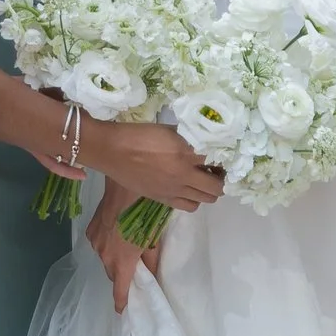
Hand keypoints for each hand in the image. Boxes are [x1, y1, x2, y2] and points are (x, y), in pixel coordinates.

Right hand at [87, 182, 155, 310]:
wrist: (123, 188)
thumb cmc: (144, 213)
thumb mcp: (153, 238)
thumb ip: (151, 260)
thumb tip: (151, 274)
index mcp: (122, 263)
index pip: (119, 290)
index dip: (121, 302)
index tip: (123, 310)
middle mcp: (104, 256)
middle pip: (112, 274)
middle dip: (121, 274)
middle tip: (133, 267)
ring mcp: (95, 243)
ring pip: (105, 258)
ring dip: (114, 256)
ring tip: (125, 242)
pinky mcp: (90, 231)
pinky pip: (99, 244)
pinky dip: (107, 243)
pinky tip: (116, 230)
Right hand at [92, 122, 218, 210]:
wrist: (113, 151)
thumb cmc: (140, 135)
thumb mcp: (170, 130)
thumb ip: (190, 138)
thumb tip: (204, 143)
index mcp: (187, 154)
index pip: (218, 160)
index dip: (222, 157)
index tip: (221, 152)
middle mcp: (185, 176)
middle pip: (217, 187)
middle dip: (220, 178)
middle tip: (215, 168)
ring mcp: (174, 191)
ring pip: (206, 199)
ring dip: (209, 190)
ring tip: (202, 179)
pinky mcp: (164, 199)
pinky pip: (189, 206)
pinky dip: (194, 198)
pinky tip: (187, 188)